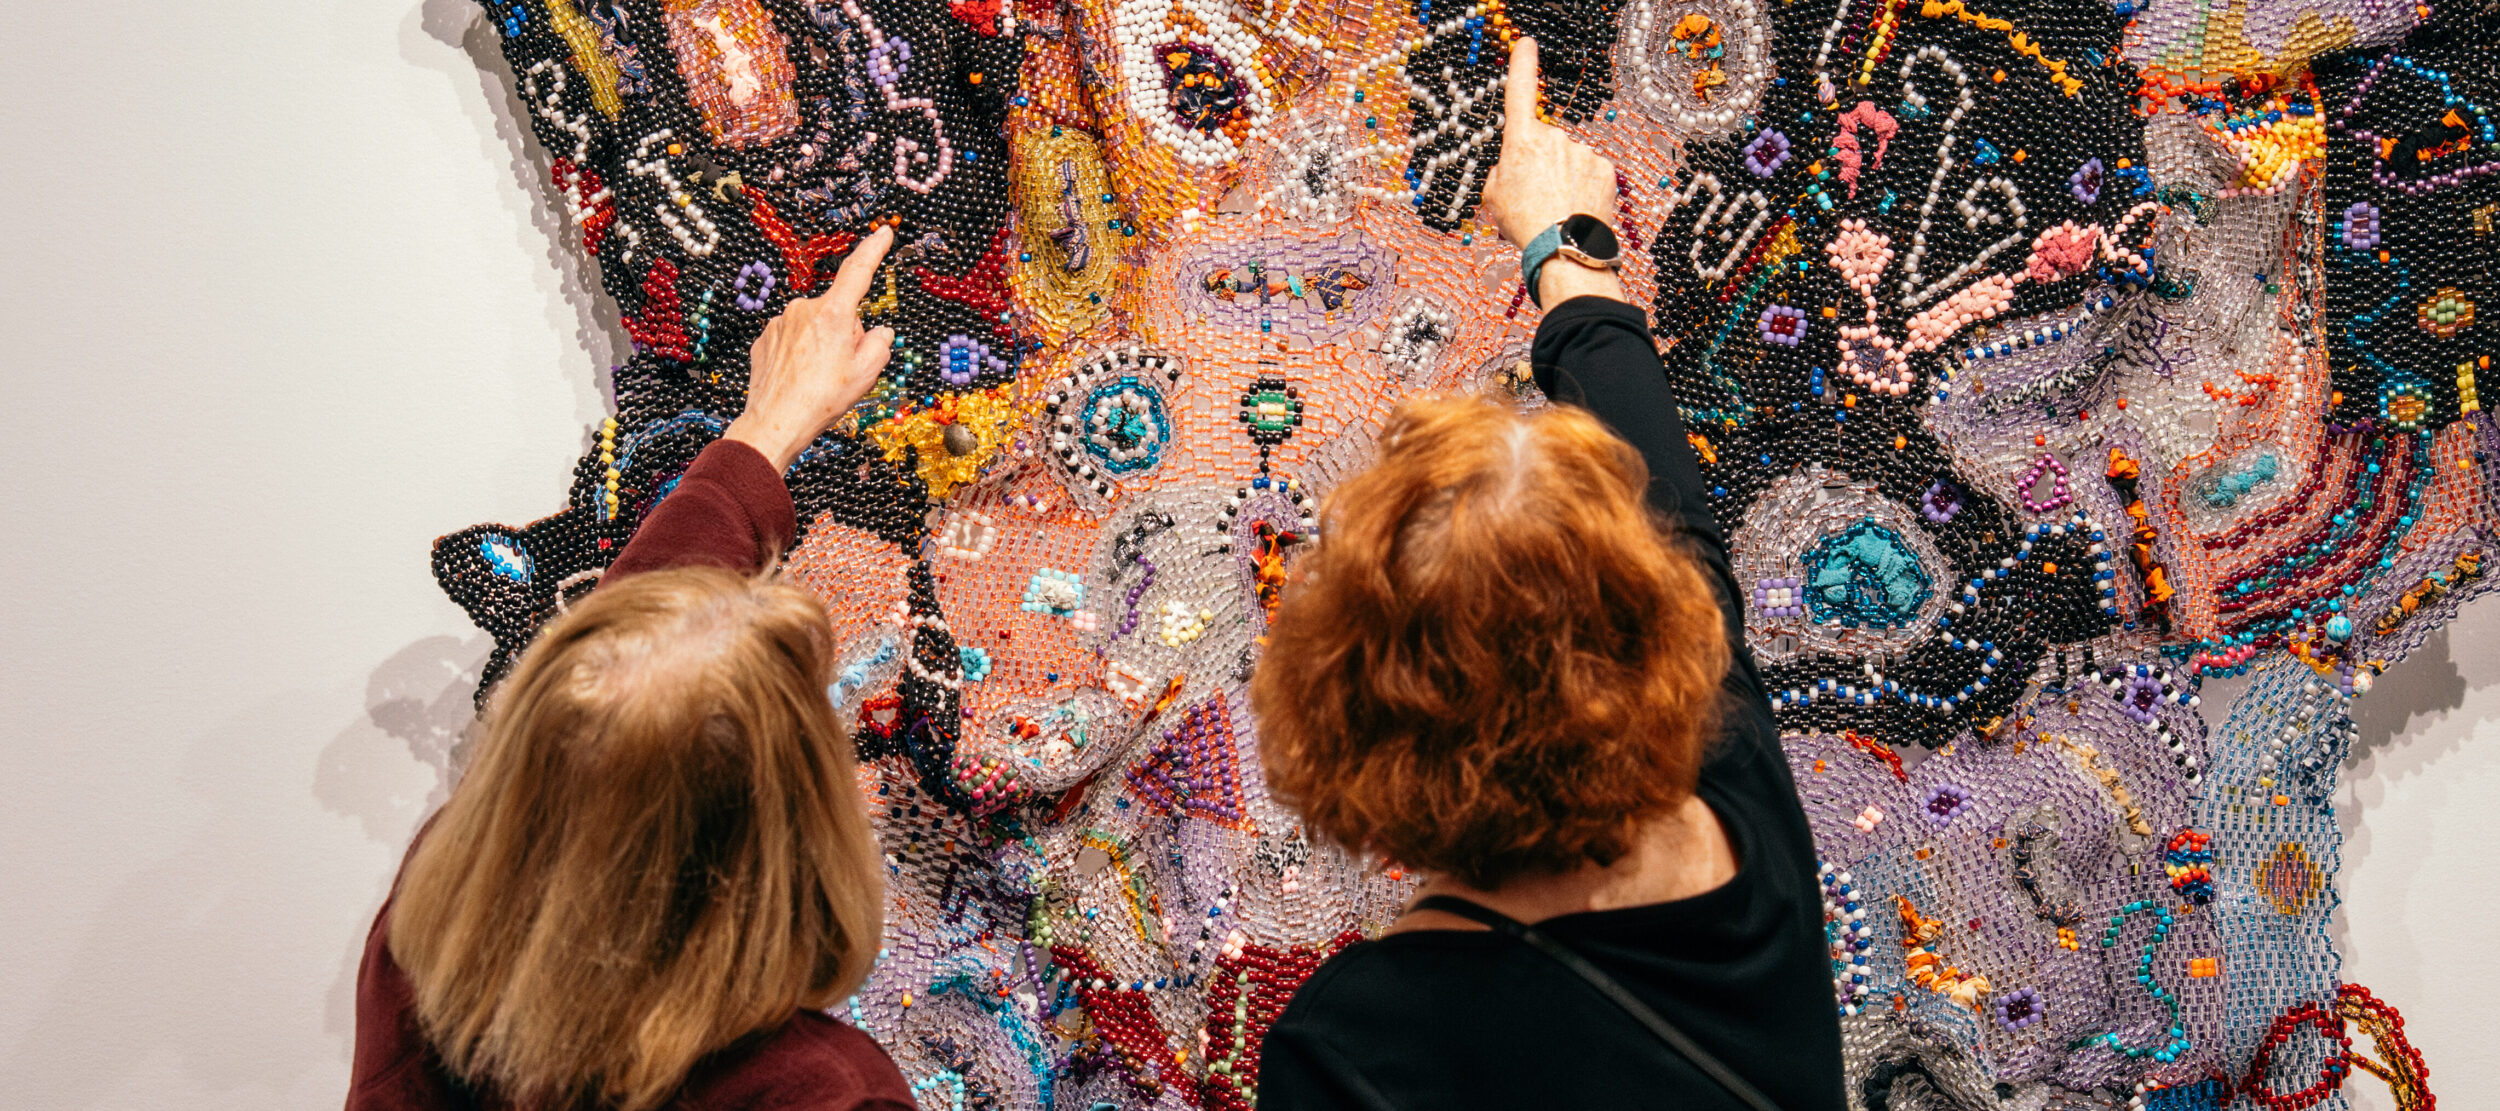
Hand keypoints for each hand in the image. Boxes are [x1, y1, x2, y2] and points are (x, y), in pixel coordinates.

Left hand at [725, 225, 897, 470]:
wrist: (776, 421)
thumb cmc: (822, 399)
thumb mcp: (868, 373)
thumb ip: (880, 343)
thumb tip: (877, 332)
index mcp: (833, 313)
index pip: (858, 271)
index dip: (874, 249)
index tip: (884, 232)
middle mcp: (803, 309)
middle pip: (837, 311)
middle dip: (844, 333)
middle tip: (841, 367)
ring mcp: (780, 322)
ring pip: (813, 325)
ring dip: (820, 344)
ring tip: (817, 377)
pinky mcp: (765, 337)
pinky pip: (792, 337)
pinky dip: (799, 353)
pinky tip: (798, 376)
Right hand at [1477, 38, 1627, 305]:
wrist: (1564, 249)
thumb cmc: (1524, 224)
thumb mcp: (1493, 196)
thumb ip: (1503, 170)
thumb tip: (1515, 167)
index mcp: (1522, 141)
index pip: (1519, 92)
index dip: (1522, 65)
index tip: (1526, 44)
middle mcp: (1555, 138)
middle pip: (1544, 144)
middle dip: (1540, 164)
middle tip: (1533, 198)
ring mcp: (1583, 153)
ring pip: (1568, 161)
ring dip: (1562, 179)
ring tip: (1554, 210)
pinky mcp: (1604, 169)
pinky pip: (1589, 173)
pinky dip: (1582, 189)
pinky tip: (1574, 211)